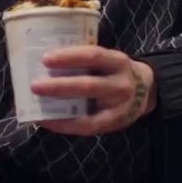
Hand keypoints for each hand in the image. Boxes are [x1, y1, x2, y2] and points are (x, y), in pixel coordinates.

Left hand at [29, 46, 156, 135]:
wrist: (146, 91)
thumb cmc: (115, 72)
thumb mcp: (109, 60)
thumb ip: (86, 60)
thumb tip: (46, 61)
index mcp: (118, 61)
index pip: (94, 56)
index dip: (69, 57)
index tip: (46, 58)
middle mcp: (121, 84)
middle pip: (88, 85)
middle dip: (59, 85)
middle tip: (35, 85)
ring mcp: (119, 106)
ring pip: (86, 109)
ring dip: (58, 107)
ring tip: (36, 105)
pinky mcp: (113, 124)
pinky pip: (86, 126)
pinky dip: (63, 124)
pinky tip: (46, 121)